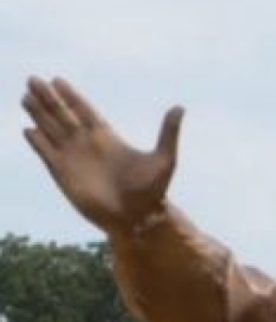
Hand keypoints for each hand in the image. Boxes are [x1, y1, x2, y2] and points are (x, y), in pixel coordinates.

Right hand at [21, 77, 182, 234]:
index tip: (58, 80)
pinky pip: (46, 153)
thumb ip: (168, 132)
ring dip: (38, 114)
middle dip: (48, 98)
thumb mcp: (164, 159)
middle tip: (33, 79)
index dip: (71, 96)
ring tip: (25, 96)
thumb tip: (180, 107)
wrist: (137, 219)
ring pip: (51, 130)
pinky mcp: (63, 174)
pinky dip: (37, 141)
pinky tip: (28, 130)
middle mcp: (87, 145)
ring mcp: (74, 158)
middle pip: (62, 115)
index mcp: (108, 138)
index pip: (84, 110)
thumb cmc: (152, 191)